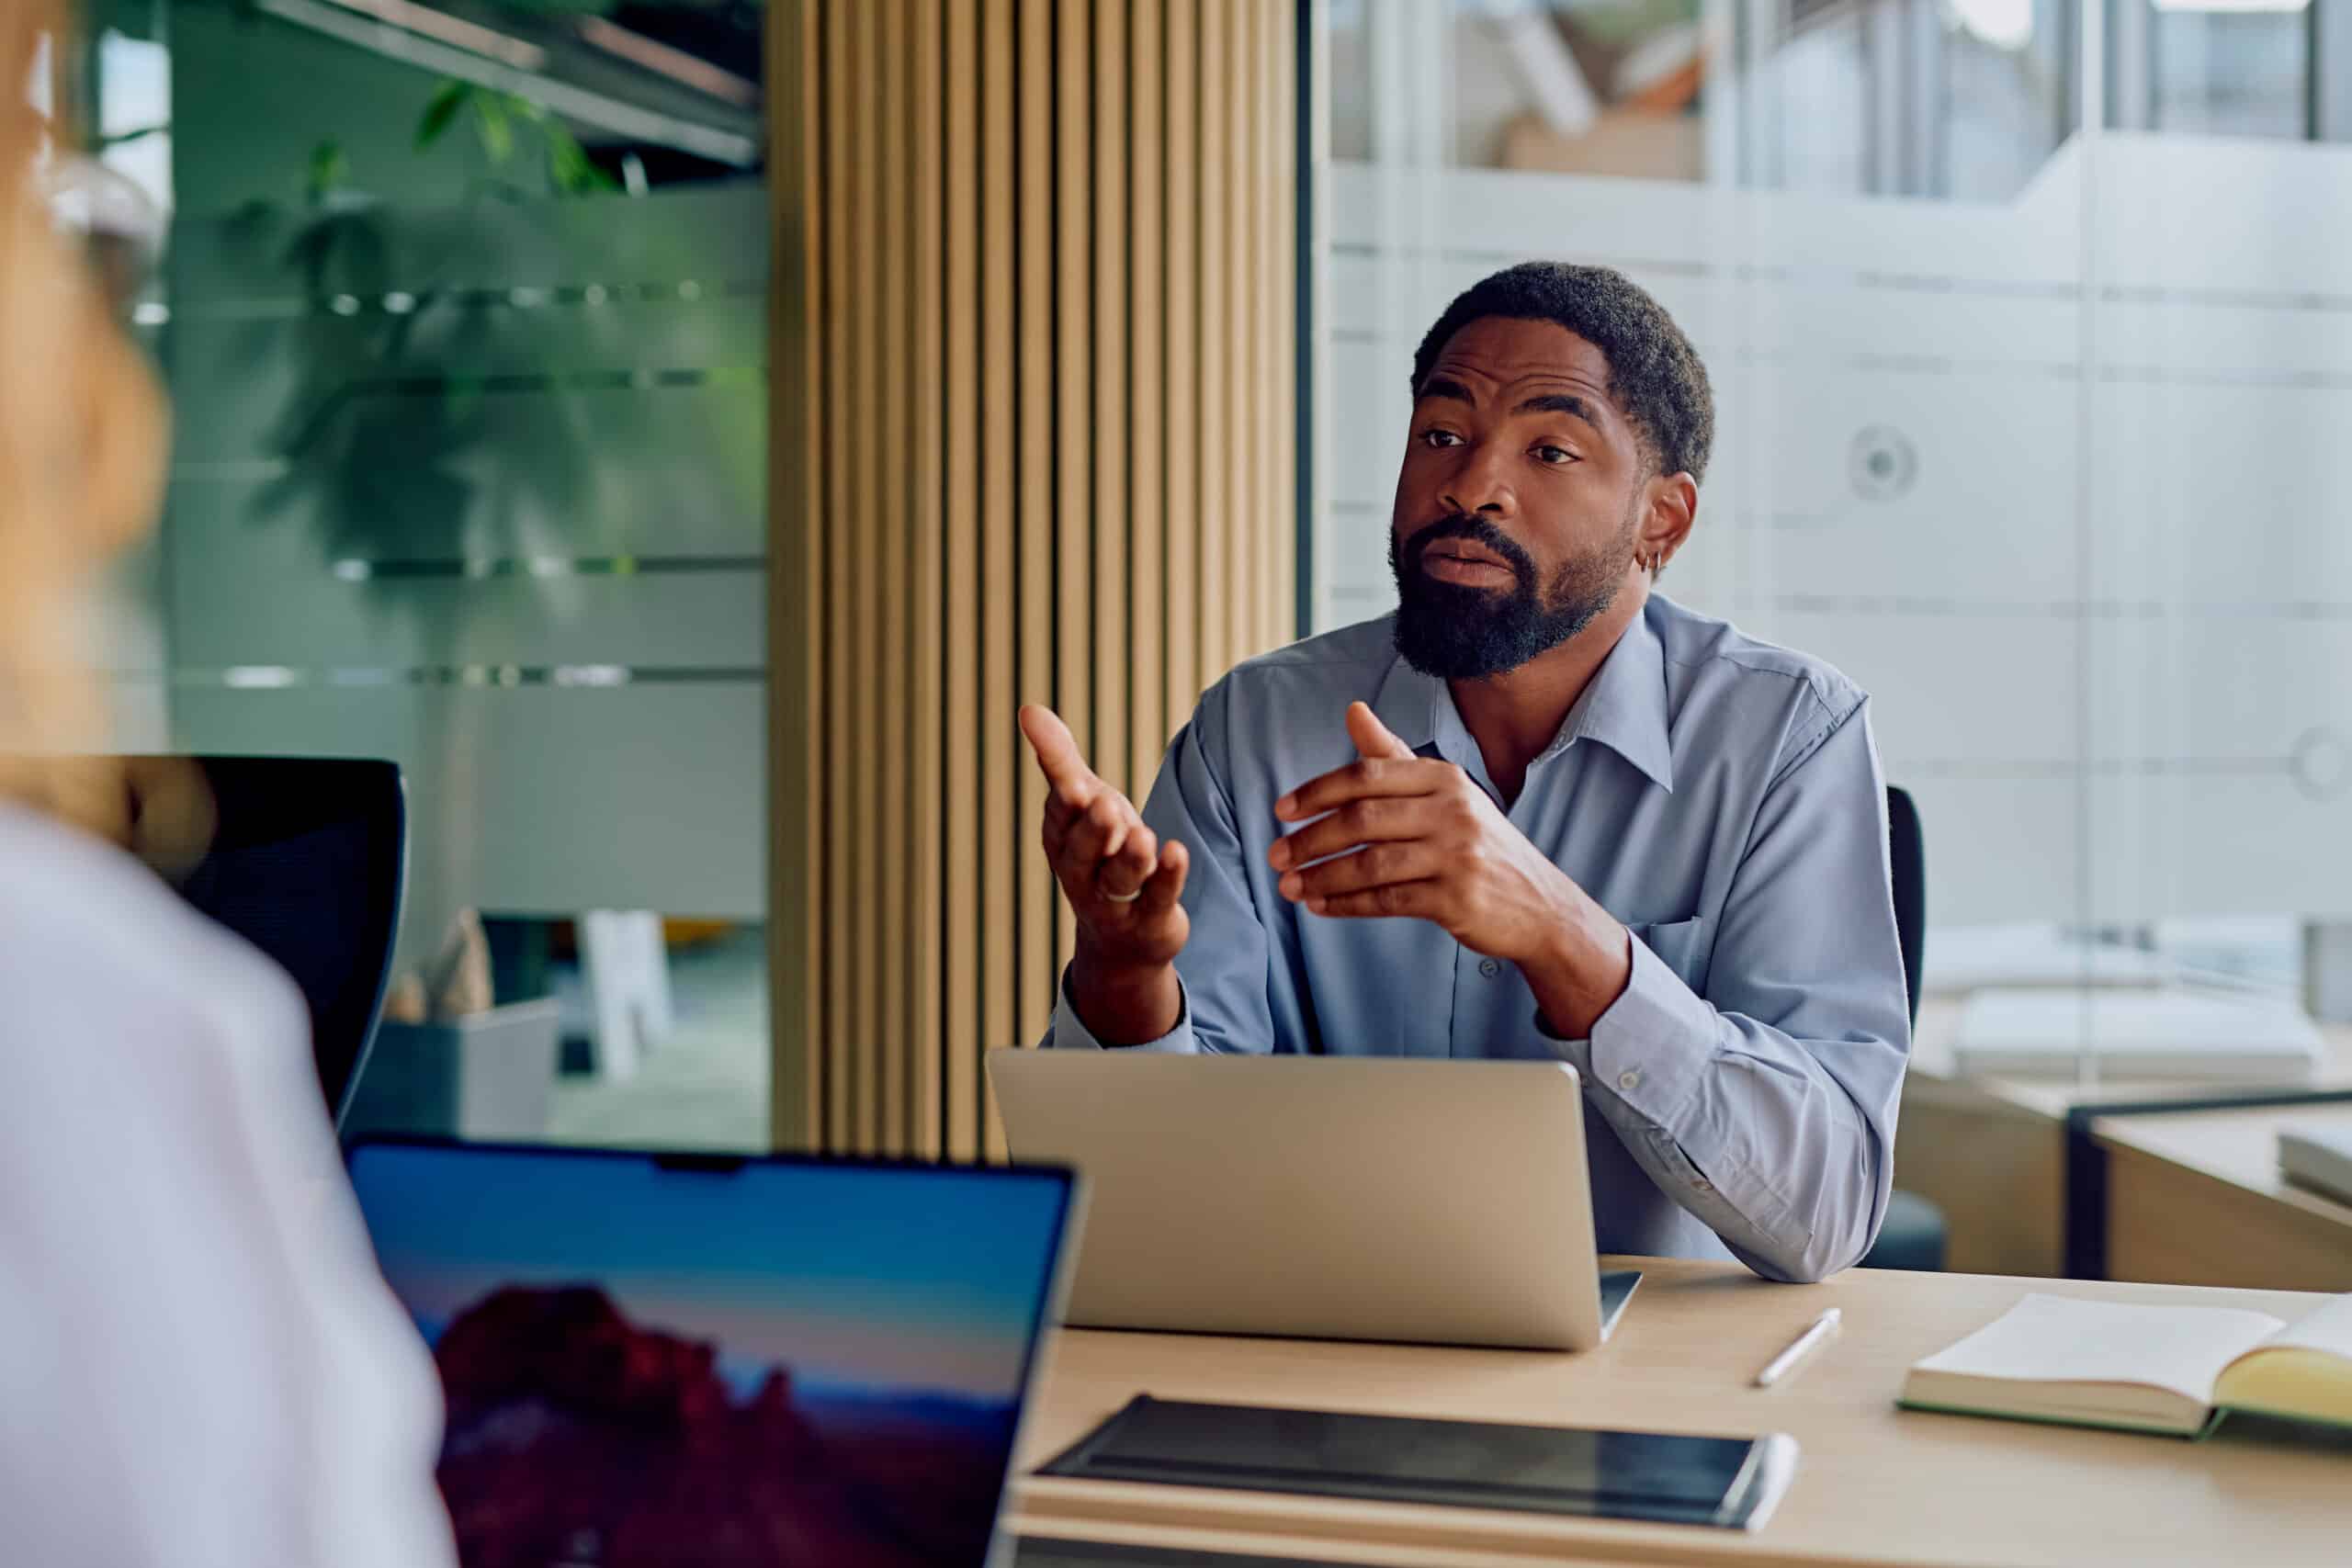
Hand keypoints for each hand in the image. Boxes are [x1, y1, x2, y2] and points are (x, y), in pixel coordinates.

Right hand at [1019, 705, 1189, 1042]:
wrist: (1123, 935)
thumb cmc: (1099, 852)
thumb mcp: (1082, 803)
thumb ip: (1058, 759)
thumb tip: (1028, 708)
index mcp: (1061, 840)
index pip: (1059, 818)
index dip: (1066, 804)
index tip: (1072, 783)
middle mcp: (1081, 873)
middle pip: (1083, 853)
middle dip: (1093, 831)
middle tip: (1105, 805)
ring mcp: (1115, 901)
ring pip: (1120, 879)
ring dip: (1131, 857)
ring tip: (1143, 836)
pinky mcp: (1151, 919)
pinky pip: (1159, 897)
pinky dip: (1168, 876)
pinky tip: (1177, 851)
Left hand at [1268, 702, 1630, 1031]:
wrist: (1541, 904)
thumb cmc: (1479, 844)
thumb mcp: (1444, 793)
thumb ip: (1393, 756)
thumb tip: (1352, 709)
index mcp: (1444, 778)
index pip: (1367, 775)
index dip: (1317, 792)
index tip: (1282, 809)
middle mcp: (1453, 810)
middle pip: (1362, 819)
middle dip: (1310, 839)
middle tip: (1275, 855)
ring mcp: (1457, 855)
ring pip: (1370, 864)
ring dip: (1321, 876)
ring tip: (1288, 886)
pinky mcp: (1457, 899)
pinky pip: (1387, 900)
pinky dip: (1346, 904)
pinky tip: (1320, 906)